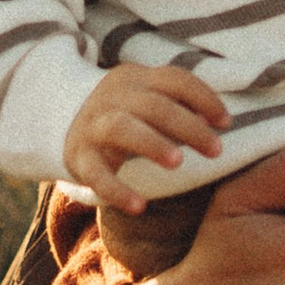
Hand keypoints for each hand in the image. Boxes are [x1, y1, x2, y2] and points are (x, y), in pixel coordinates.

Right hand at [63, 65, 228, 208]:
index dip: (204, 98)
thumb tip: (217, 123)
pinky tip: (139, 206)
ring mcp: (93, 125)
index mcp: (135, 78)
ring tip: (178, 163)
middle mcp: (113, 97)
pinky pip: (96, 173)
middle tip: (216, 150)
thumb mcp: (147, 101)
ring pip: (122, 127)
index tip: (226, 123)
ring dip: (152, 143)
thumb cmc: (122, 113)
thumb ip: (179, 107)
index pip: (174, 79)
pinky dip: (116, 190)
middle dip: (188, 126)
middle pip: (154, 105)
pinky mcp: (78, 155)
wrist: (57, 121)